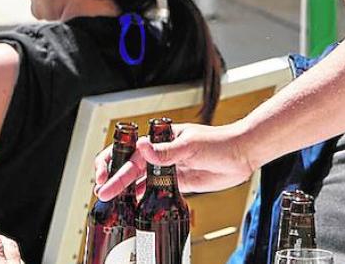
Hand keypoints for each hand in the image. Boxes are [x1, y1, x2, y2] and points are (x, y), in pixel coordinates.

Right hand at [94, 122, 254, 200]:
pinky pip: (154, 191)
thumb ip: (166, 151)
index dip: (112, 160)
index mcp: (160, 139)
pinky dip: (141, 198)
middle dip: (113, 178)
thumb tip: (142, 147)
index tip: (104, 174)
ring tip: (111, 202)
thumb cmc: (220, 142)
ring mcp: (168, 169)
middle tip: (102, 191)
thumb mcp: (190, 145)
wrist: (242, 154)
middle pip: (129, 166)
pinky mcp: (177, 183)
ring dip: (124, 190)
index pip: (129, 149)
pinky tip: (131, 205)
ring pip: (139, 180)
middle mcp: (161, 154)